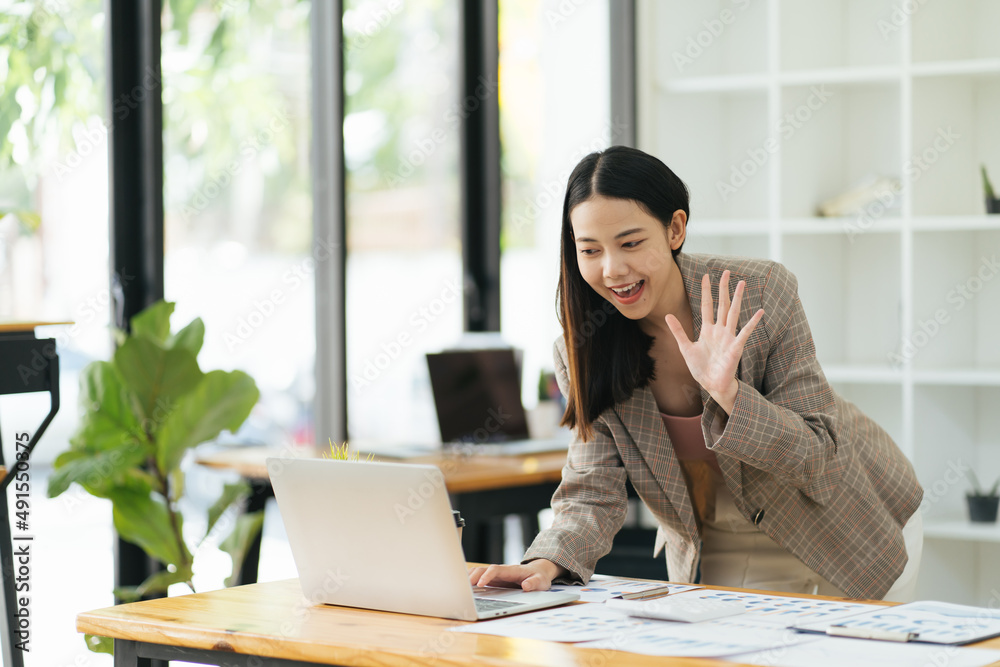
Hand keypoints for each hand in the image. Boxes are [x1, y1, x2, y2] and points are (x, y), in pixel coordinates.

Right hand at [468, 559, 565, 591]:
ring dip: (469, 577)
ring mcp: (497, 575)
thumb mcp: (541, 582)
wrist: (539, 572)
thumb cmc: (539, 577)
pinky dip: (471, 580)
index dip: (487, 576)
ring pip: (479, 572)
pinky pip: (480, 577)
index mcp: (511, 570)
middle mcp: (502, 571)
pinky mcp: (494, 579)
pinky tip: (464, 587)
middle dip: (473, 576)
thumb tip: (526, 586)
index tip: (480, 584)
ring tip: (460, 586)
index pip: (495, 570)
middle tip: (464, 587)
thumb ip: (534, 583)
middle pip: (483, 569)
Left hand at [665, 270, 763, 414]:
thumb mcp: (685, 348)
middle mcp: (719, 330)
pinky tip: (760, 312)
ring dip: (737, 298)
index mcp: (708, 330)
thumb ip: (678, 331)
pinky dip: (752, 323)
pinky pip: (745, 333)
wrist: (712, 385)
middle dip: (724, 288)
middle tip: (727, 271)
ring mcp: (729, 337)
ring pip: (733, 313)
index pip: (707, 305)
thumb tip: (667, 315)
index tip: (705, 276)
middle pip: (722, 304)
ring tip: (742, 283)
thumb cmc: (701, 368)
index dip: (706, 291)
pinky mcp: (736, 348)